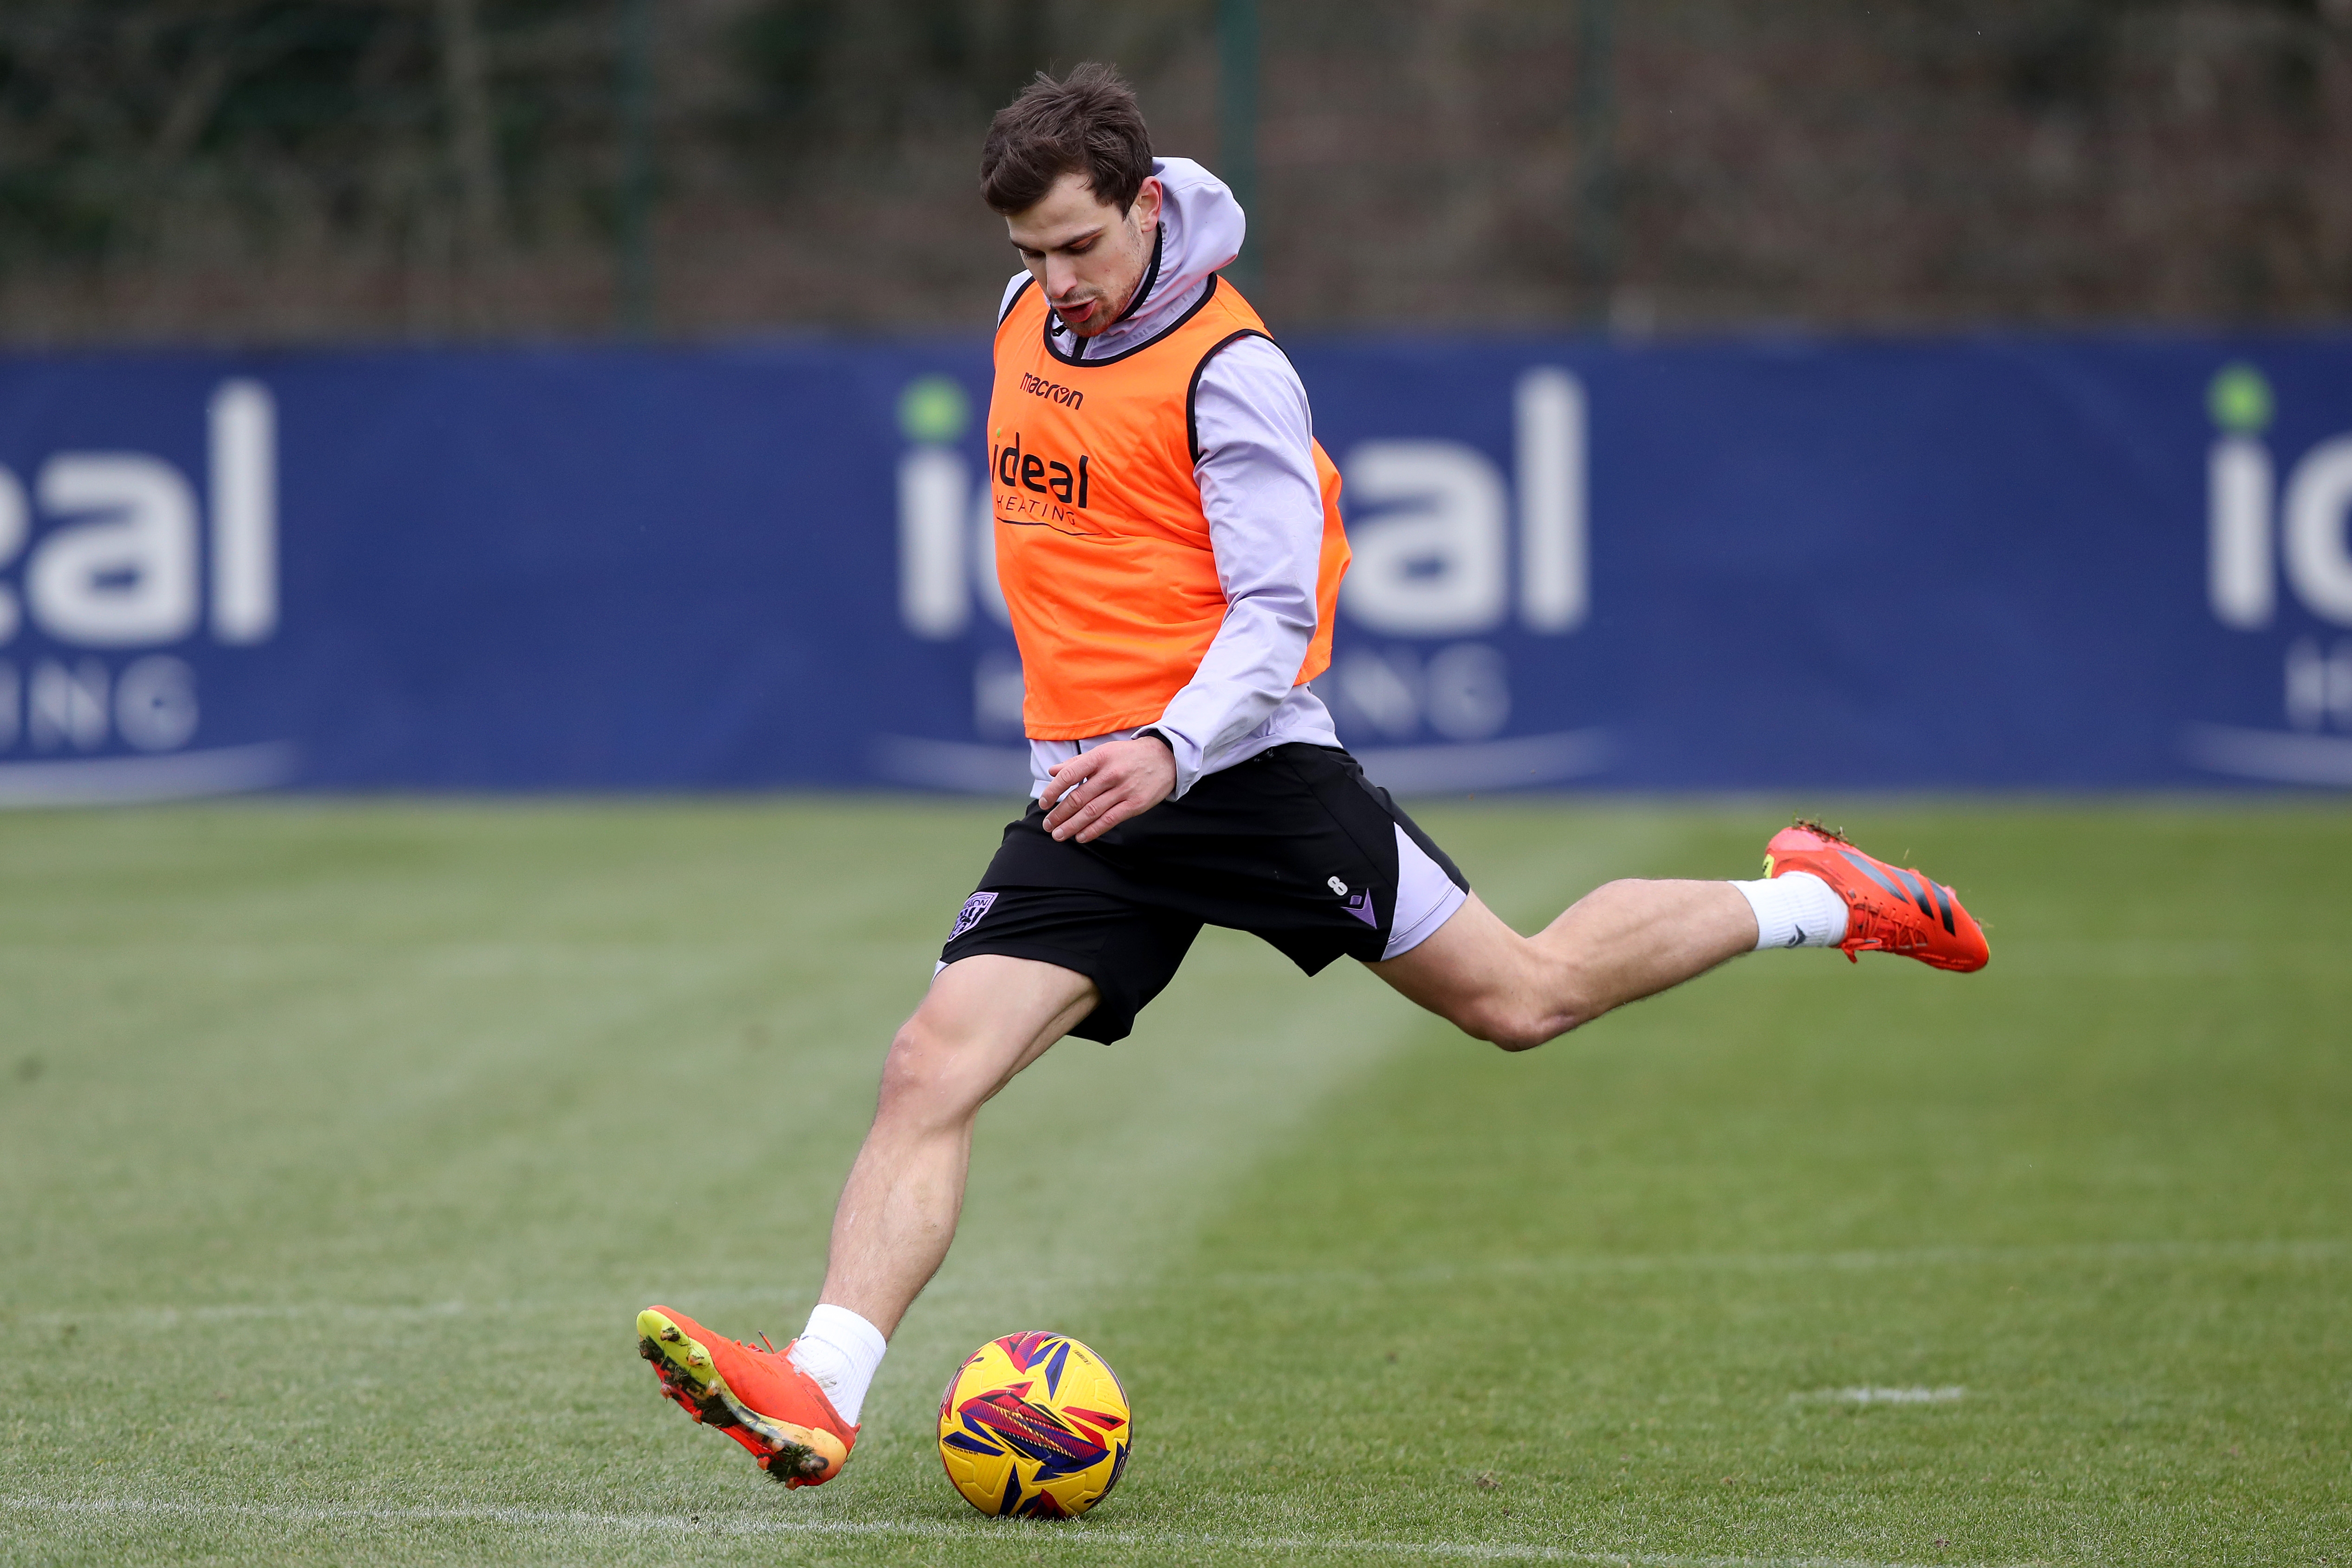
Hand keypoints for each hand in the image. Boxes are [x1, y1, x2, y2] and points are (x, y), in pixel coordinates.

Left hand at [1040, 737, 1176, 843]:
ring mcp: (1123, 790)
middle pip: (1078, 798)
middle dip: (1059, 814)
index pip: (1069, 776)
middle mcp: (1110, 774)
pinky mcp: (1135, 804)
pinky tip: (1080, 837)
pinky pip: (1109, 820)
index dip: (1053, 791)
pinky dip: (1092, 830)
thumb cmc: (1128, 756)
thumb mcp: (1103, 752)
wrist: (1165, 757)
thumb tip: (1053, 771)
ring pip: (1091, 812)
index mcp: (1099, 758)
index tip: (1044, 803)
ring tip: (1058, 834)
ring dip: (1071, 826)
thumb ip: (1077, 763)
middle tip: (1048, 825)